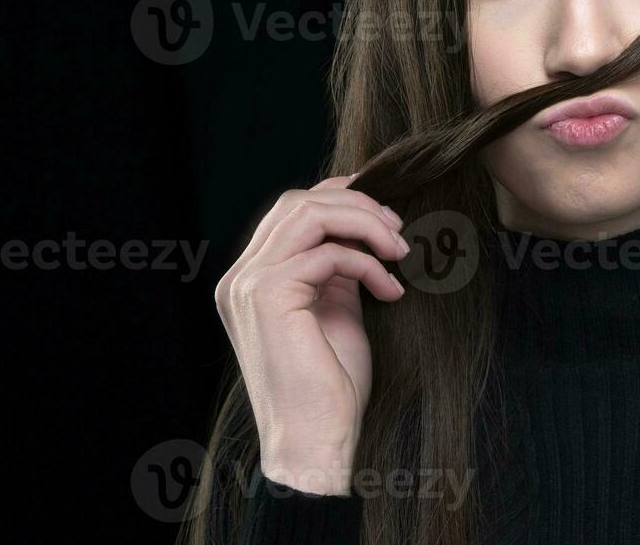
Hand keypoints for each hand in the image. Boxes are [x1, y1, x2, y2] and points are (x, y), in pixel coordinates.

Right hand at [214, 174, 409, 494]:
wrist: (315, 442)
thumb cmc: (330, 388)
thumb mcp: (335, 310)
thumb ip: (337, 268)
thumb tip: (366, 227)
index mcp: (249, 280)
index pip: (289, 211)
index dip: (337, 195)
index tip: (382, 206)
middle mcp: (239, 277)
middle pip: (298, 203)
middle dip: (356, 205)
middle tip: (398, 229)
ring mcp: (248, 284)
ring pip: (309, 214)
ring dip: (364, 223)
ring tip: (400, 249)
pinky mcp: (269, 296)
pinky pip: (328, 254)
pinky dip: (367, 264)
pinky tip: (391, 290)